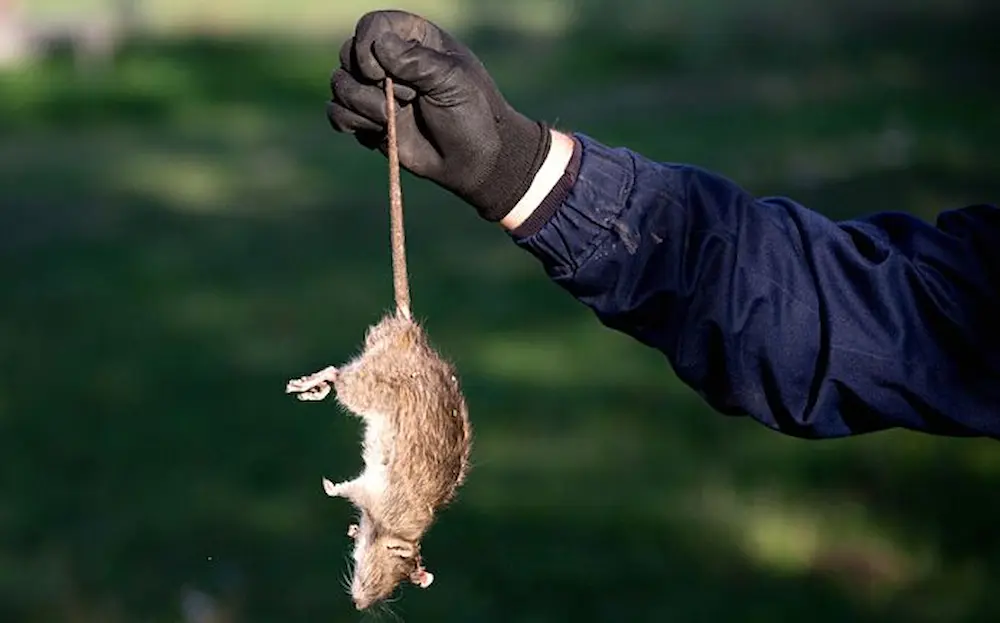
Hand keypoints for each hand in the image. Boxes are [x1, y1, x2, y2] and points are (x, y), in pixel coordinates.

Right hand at [328, 10, 551, 221]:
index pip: (372, 25)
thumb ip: (417, 61)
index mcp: (414, 38)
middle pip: (348, 53)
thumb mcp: (452, 81)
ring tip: (390, 120)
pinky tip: (379, 132)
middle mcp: (390, 61)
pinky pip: (336, 112)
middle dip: (368, 81)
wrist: (473, 161)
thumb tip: (380, 46)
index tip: (381, 72)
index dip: (366, 45)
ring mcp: (376, 91)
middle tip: (406, 99)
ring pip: (339, 84)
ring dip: (360, 104)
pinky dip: (350, 123)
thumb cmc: (471, 114)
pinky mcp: (368, 120)